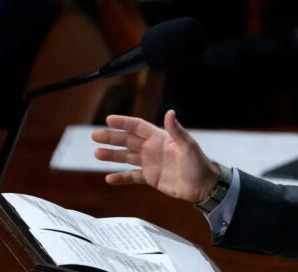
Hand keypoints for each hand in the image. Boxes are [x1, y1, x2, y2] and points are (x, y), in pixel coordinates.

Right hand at [92, 110, 219, 202]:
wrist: (203, 186)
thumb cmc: (198, 163)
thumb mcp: (187, 146)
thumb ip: (176, 131)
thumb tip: (170, 112)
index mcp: (160, 138)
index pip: (138, 126)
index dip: (123, 122)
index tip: (108, 120)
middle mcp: (152, 148)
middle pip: (127, 140)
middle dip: (111, 138)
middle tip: (94, 136)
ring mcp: (150, 163)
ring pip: (126, 157)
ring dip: (112, 155)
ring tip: (96, 153)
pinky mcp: (151, 178)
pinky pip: (132, 176)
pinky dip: (121, 177)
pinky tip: (109, 178)